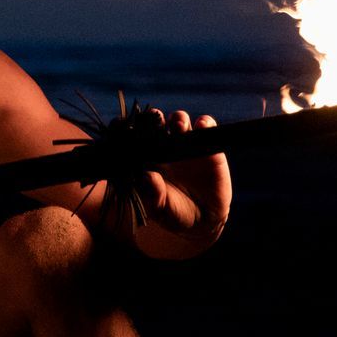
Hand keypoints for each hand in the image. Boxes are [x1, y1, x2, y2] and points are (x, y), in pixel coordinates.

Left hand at [134, 110, 229, 239]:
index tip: (128, 126)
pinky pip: (206, 127)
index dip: (131, 128)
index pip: (136, 136)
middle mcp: (164, 147)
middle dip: (154, 117)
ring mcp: (186, 144)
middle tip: (155, 120)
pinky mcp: (208, 145)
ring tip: (179, 126)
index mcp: (146, 157)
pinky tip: (201, 126)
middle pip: (157, 122)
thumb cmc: (173, 212)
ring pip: (180, 120)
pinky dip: (205, 123)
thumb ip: (153, 194)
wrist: (203, 218)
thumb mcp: (161, 208)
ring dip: (178, 118)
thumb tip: (147, 176)